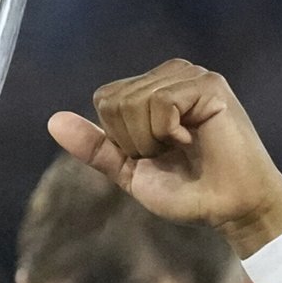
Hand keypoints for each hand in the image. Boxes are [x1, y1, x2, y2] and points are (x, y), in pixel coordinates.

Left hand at [49, 61, 281, 256]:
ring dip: (151, 139)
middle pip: (114, 100)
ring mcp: (189, 75)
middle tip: (170, 153)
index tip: (153, 155)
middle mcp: (169, 75)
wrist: (229, 207)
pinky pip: (159, 103)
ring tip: (184, 147)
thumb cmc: (187, 191)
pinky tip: (193, 139)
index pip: (104, 100)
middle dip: (134, 140)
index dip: (120, 139)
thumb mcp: (130, 170)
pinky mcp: (207, 84)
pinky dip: (167, 132)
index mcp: (150, 90)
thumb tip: (52, 120)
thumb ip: (95, 146)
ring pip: (134, 101)